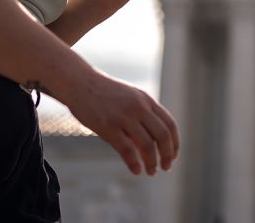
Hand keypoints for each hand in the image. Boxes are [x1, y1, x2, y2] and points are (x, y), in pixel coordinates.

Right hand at [65, 68, 179, 174]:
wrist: (79, 82)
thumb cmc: (104, 94)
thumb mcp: (129, 98)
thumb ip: (141, 117)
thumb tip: (149, 144)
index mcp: (146, 100)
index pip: (169, 124)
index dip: (174, 143)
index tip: (173, 156)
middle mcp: (138, 107)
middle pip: (163, 135)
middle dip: (167, 154)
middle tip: (166, 167)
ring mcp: (124, 116)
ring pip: (147, 145)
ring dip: (152, 162)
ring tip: (151, 172)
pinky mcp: (108, 126)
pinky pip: (127, 149)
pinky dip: (134, 163)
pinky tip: (136, 170)